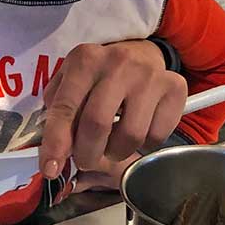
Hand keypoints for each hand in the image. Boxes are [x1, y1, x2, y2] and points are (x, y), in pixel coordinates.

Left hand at [39, 40, 185, 177]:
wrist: (141, 54)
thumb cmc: (99, 76)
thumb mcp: (71, 83)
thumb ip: (59, 115)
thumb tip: (54, 157)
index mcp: (85, 60)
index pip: (65, 107)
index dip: (56, 143)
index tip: (50, 170)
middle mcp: (118, 63)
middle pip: (97, 124)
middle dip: (87, 154)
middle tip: (85, 160)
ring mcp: (149, 75)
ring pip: (130, 136)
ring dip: (116, 152)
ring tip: (112, 145)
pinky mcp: (174, 88)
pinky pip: (157, 136)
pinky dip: (145, 145)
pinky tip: (138, 132)